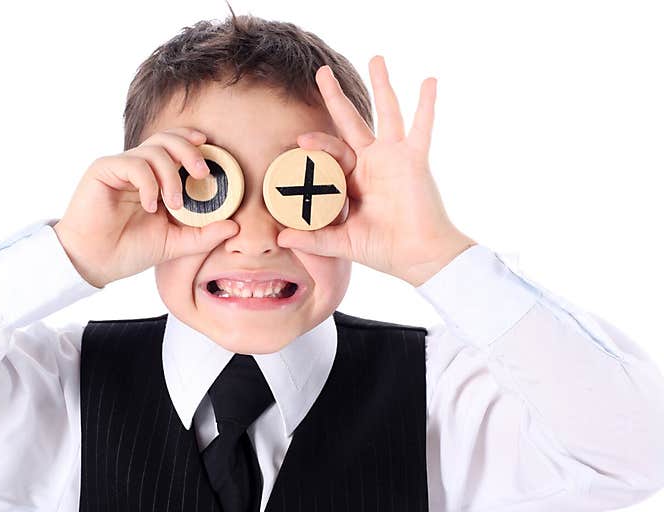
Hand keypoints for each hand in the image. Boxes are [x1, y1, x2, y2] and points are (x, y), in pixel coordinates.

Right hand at [53, 128, 238, 287]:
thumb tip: (235, 227)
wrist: (94, 263)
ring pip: (153, 150)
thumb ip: (203, 234)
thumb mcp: (174, 243)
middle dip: (189, 152)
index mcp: (153, 180)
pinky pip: (134, 164)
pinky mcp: (104, 170)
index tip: (210, 149)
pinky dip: (149, 183)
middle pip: (166, 140)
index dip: (192, 143)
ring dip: (171, 175)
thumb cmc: (128, 250)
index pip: (174, 148)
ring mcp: (120, 168)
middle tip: (202, 174)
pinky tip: (151, 206)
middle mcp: (138, 169)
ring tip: (173, 204)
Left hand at [275, 56, 476, 286]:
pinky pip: (422, 127)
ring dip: (381, 86)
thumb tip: (278, 239)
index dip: (316, 145)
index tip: (300, 141)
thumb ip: (313, 238)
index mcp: (353, 179)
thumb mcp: (342, 242)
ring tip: (376, 58)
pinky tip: (429, 81)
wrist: (417, 257)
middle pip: (350, 122)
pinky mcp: (415, 160)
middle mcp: (373, 163)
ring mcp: (394, 158)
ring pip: (386, 114)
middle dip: (336, 98)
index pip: (330, 153)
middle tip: (322, 72)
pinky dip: (427, 105)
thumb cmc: (384, 250)